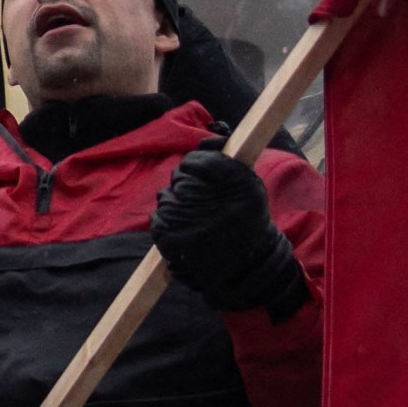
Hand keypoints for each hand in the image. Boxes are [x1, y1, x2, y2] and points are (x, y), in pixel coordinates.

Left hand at [150, 146, 307, 318]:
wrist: (249, 265)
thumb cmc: (246, 220)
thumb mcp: (247, 184)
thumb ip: (223, 160)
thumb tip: (207, 140)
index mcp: (234, 181)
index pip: (196, 161)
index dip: (195, 166)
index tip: (200, 175)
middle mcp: (210, 198)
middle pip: (179, 178)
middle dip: (185, 186)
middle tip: (202, 203)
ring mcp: (187, 219)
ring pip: (166, 197)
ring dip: (176, 205)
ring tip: (196, 221)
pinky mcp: (170, 239)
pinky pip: (157, 220)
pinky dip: (166, 224)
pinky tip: (185, 233)